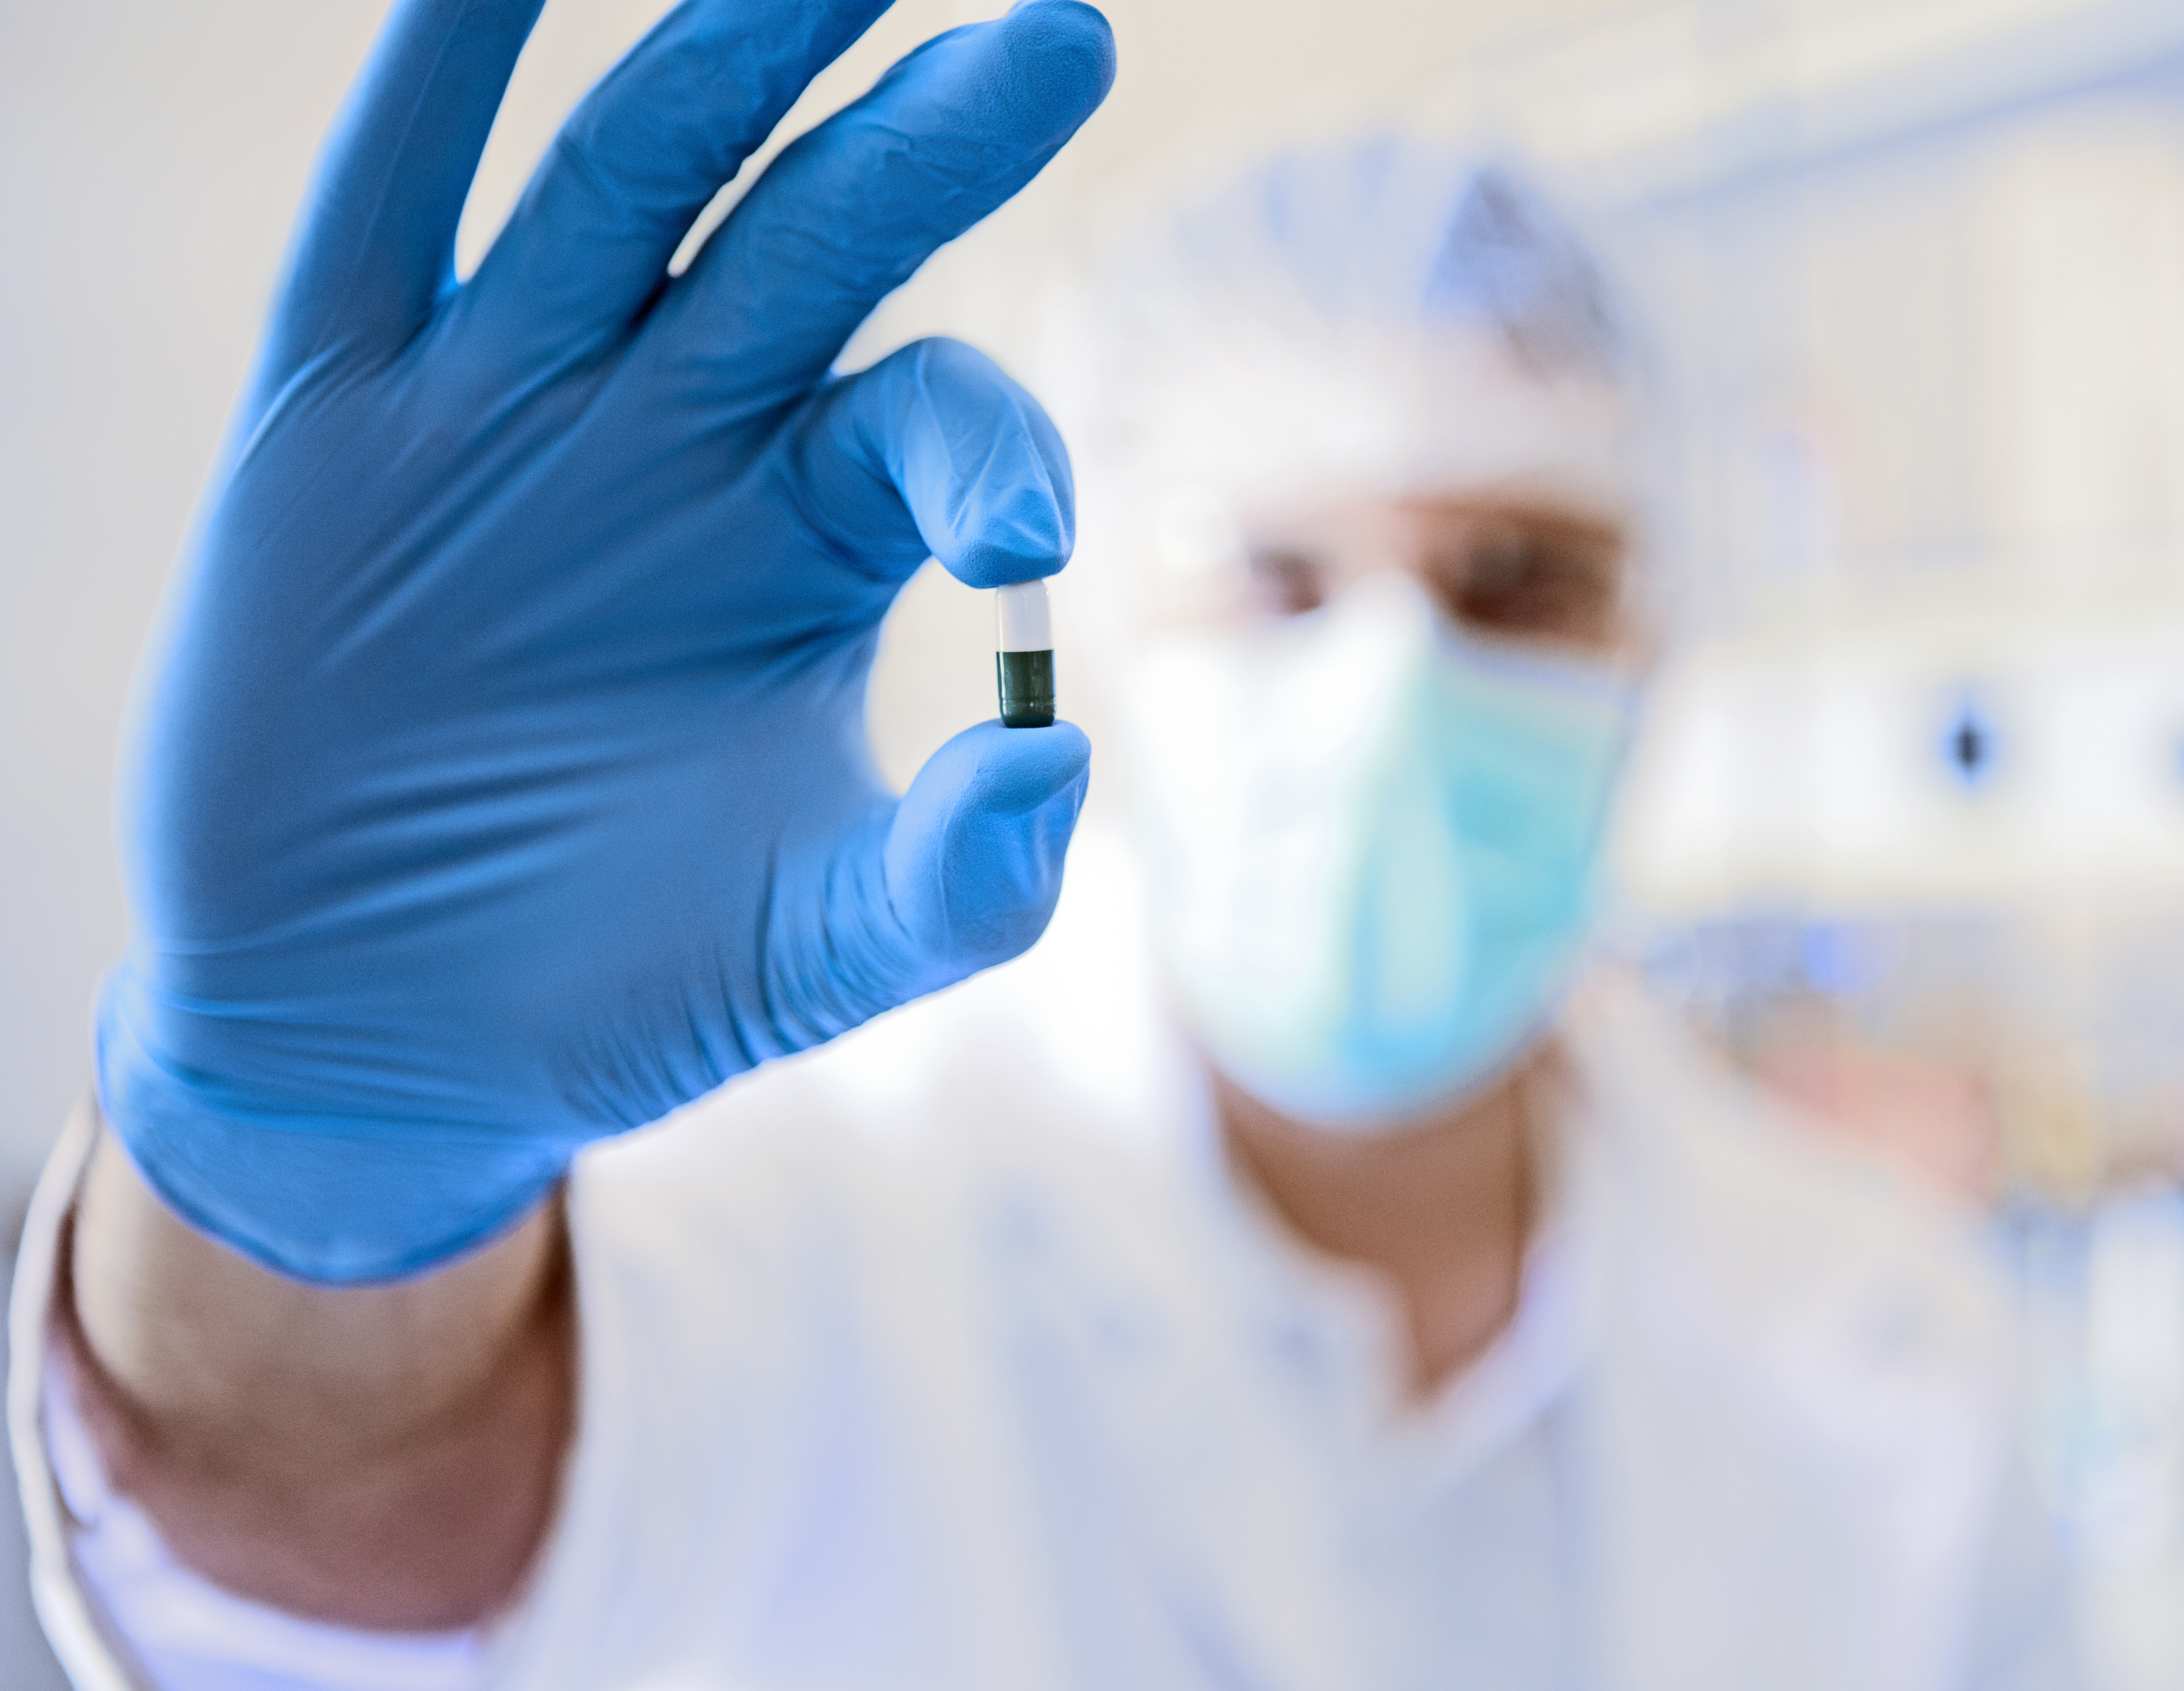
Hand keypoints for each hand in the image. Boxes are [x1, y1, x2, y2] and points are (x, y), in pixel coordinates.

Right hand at [97, 0, 1114, 1282]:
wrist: (393, 1040)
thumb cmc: (630, 985)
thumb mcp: (814, 956)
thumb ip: (958, 884)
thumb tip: (1065, 766)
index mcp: (818, 531)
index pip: (935, 416)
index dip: (994, 444)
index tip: (1032, 534)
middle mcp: (684, 430)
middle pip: (819, 234)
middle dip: (926, 137)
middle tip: (1059, 39)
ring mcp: (512, 404)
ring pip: (629, 179)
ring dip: (725, 63)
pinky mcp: (340, 419)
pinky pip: (385, 216)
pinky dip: (429, 81)